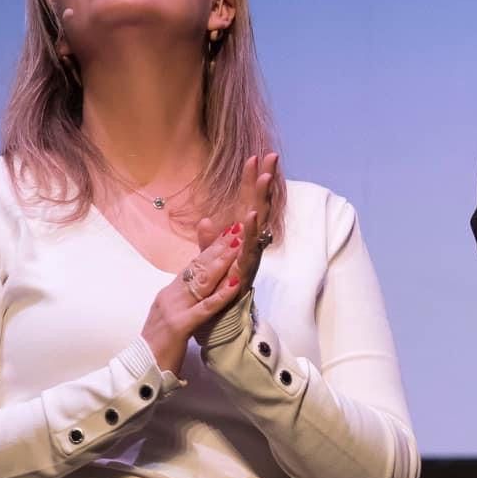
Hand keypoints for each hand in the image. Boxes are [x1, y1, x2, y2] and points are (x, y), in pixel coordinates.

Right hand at [141, 223, 247, 374]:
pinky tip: (236, 283)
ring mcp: (173, 310)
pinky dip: (221, 294)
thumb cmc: (159, 347)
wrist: (141, 370)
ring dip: (221, 261)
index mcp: (168, 294)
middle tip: (237, 228)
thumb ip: (182, 302)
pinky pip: (204, 308)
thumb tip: (193, 288)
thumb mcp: (171, 318)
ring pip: (201, 281)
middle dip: (218, 247)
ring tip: (239, 244)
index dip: (210, 249)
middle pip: (198, 267)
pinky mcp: (179, 326)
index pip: (192, 266)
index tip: (227, 233)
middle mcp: (169, 296)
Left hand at [195, 151, 277, 290]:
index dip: (250, 182)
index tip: (254, 158)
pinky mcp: (245, 270)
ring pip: (258, 223)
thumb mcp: (208, 261)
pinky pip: (249, 248)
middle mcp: (250, 244)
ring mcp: (250, 256)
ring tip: (265, 178)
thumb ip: (207, 242)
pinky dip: (250, 232)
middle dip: (264, 182)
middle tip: (271, 157)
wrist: (215, 320)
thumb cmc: (214, 290)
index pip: (247, 203)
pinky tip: (251, 215)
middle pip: (258, 207)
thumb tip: (205, 221)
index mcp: (240, 239)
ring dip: (262, 200)